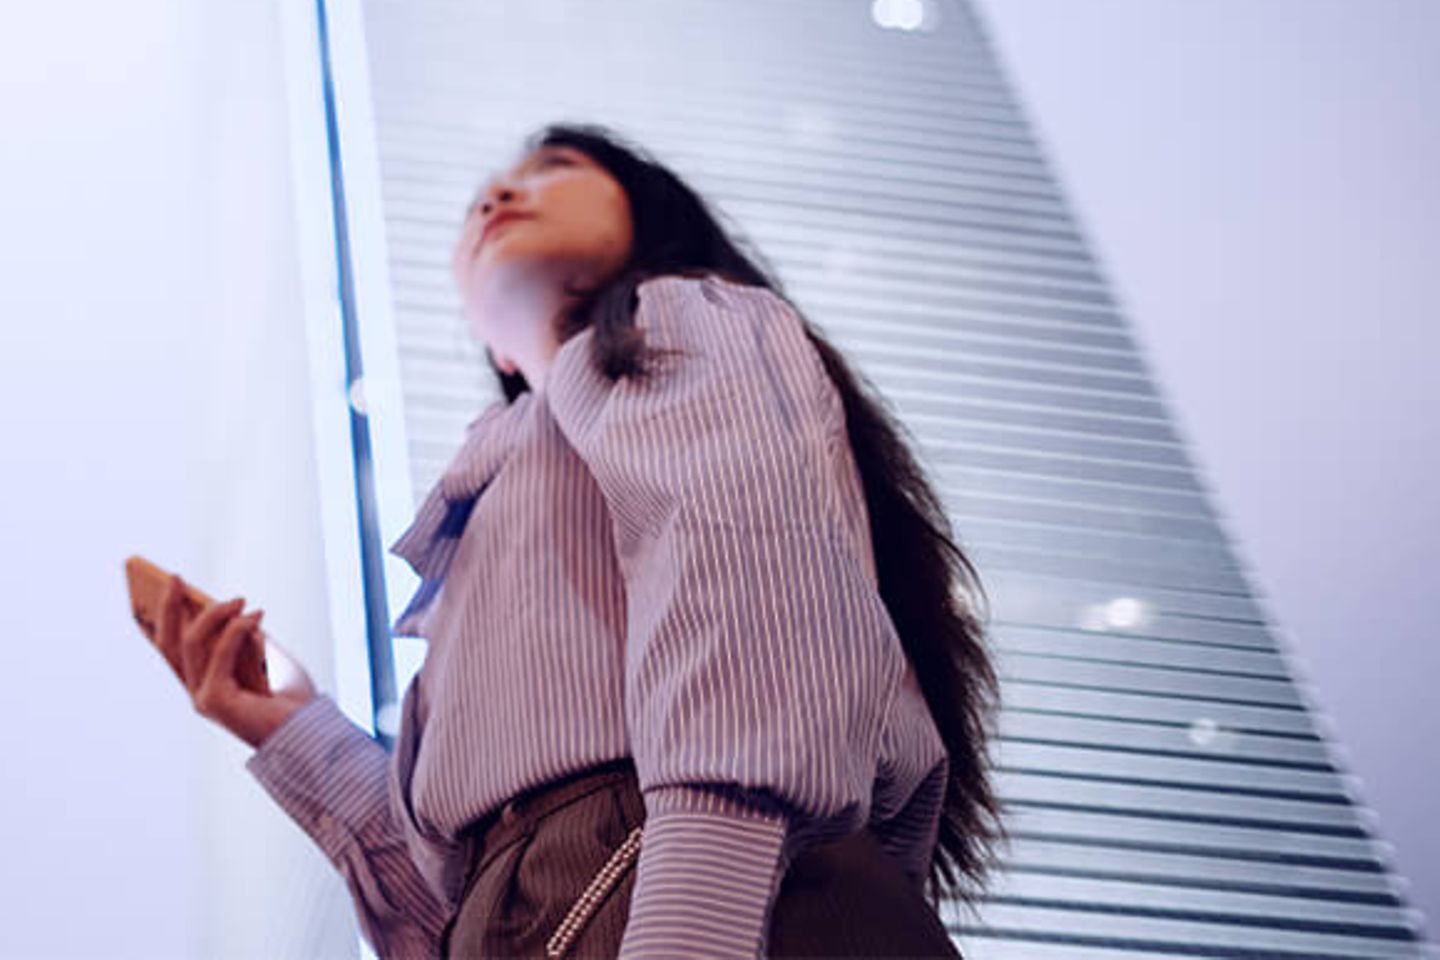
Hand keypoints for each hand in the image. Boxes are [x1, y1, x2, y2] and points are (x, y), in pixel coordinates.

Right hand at [152, 573, 317, 749]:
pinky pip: (220, 654)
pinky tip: (257, 615)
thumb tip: (231, 610)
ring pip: (191, 644)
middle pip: (169, 644)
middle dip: (168, 608)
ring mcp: (203, 698)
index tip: (169, 585)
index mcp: (206, 684)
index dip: (164, 617)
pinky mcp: (216, 701)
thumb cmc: (293, 699)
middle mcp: (198, 693)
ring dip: (214, 615)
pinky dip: (237, 630)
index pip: (173, 649)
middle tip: (174, 578)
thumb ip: (245, 638)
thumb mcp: (267, 658)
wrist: (310, 731)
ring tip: (239, 599)